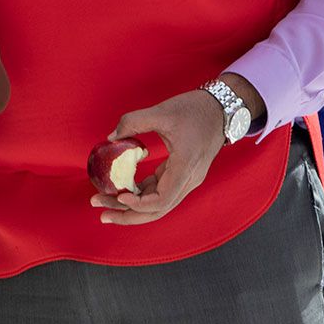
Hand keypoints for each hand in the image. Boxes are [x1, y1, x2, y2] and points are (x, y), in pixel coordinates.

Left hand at [90, 89, 225, 224]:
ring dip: (132, 207)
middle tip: (101, 212)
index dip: (139, 204)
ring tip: (105, 204)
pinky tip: (122, 190)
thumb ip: (134, 121)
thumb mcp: (162, 111)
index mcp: (186, 167)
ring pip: (159, 204)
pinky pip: (161, 191)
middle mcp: (189, 180)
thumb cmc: (195, 109)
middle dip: (128, 215)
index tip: (119, 195)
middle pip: (158, 210)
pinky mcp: (182, 174)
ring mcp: (187, 179)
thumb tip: (111, 137)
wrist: (222, 108)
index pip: (162, 200)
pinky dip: (141, 195)